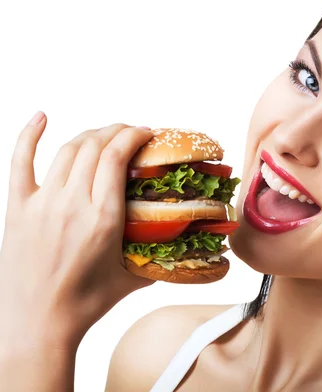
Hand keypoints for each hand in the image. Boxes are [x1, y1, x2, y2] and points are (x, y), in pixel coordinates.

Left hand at [0, 112, 154, 350]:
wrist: (36, 323)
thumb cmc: (84, 304)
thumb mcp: (131, 278)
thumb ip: (159, 258)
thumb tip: (184, 246)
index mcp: (103, 219)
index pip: (117, 157)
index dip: (133, 136)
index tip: (146, 133)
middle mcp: (71, 204)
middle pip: (95, 146)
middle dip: (117, 131)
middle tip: (131, 133)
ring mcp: (42, 203)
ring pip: (68, 150)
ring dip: (90, 134)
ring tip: (105, 134)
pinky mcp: (18, 208)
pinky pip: (20, 161)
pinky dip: (30, 134)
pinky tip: (41, 116)